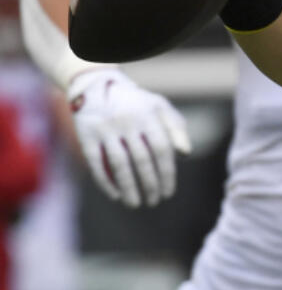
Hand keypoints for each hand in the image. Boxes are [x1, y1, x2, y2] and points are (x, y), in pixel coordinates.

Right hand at [67, 68, 191, 206]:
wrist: (97, 85)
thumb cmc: (136, 102)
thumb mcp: (159, 106)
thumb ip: (175, 127)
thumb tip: (186, 153)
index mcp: (148, 115)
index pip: (162, 149)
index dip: (167, 173)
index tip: (169, 192)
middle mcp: (127, 122)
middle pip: (142, 159)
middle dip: (150, 184)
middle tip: (154, 201)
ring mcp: (106, 129)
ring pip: (119, 164)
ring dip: (129, 187)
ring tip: (136, 204)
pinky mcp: (87, 136)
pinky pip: (97, 163)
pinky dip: (106, 181)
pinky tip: (116, 195)